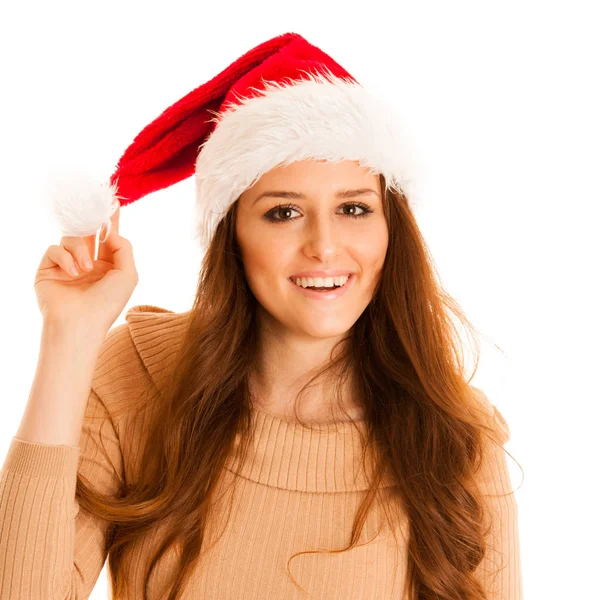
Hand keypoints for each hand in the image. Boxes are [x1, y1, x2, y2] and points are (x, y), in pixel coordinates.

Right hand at [34, 205, 138, 336]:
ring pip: (71, 238)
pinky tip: (74, 273)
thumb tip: (111, 231)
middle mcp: (88, 265)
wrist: (79, 324)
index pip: (108, 238)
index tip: (113, 202)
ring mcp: (67, 266)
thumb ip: (124, 248)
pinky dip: (65, 257)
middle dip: (92, 219)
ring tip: (87, 269)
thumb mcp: (128, 275)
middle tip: (95, 205)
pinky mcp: (47, 269)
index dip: (110, 221)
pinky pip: (54, 249)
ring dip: (81, 249)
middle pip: (88, 232)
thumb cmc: (107, 303)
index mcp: (108, 267)